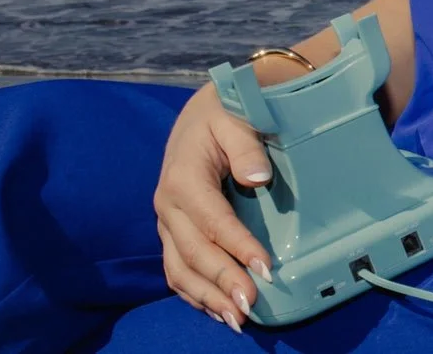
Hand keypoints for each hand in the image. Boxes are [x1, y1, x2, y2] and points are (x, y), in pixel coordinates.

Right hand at [153, 82, 276, 332]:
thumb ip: (246, 147)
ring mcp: (168, 221)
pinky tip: (216, 309)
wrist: (201, 113)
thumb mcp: (236, 118)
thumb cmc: (224, 114)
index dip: (238, 246)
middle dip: (221, 281)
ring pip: (180, 267)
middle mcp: (169, 205)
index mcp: (183, 178)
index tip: (265, 268)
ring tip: (235, 319)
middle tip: (249, 306)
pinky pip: (176, 268)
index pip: (213, 220)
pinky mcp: (172, 230)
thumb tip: (257, 177)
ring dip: (206, 296)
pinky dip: (194, 292)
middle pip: (193, 252)